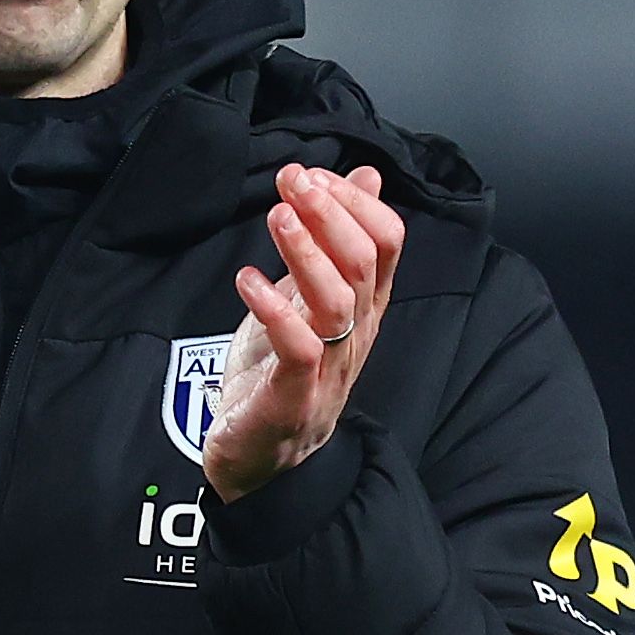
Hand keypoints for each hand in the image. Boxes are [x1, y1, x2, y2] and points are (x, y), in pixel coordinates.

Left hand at [203, 164, 403, 501]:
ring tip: (276, 216)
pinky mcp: (294, 398)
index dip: (354, 202)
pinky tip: (247, 280)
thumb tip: (366, 175)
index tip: (311, 174)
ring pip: (337, 301)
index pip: (387, 243)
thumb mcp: (308, 296)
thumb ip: (335, 240)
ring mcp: (329, 368)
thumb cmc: (280, 373)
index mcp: (364, 308)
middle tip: (293, 179)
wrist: (259, 461)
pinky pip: (298, 349)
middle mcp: (356, 335)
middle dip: (330, 213)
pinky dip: (274, 309)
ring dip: (305, 252)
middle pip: (364, 263)